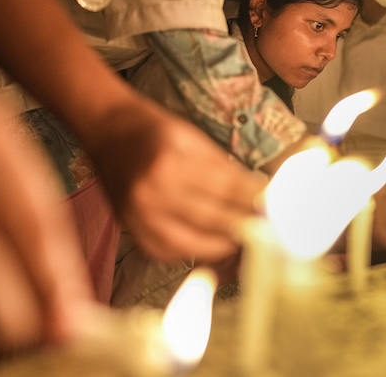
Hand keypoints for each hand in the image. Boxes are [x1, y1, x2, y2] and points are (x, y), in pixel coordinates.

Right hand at [84, 97, 266, 263]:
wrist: (107, 131)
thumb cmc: (153, 130)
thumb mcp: (194, 139)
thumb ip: (225, 169)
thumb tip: (259, 194)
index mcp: (170, 164)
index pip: (226, 188)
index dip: (256, 199)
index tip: (278, 205)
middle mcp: (152, 196)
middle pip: (215, 221)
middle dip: (249, 225)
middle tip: (274, 228)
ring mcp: (140, 220)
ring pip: (197, 247)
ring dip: (228, 246)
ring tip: (251, 238)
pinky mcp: (134, 234)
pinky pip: (173, 255)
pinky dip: (199, 252)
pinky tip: (218, 244)